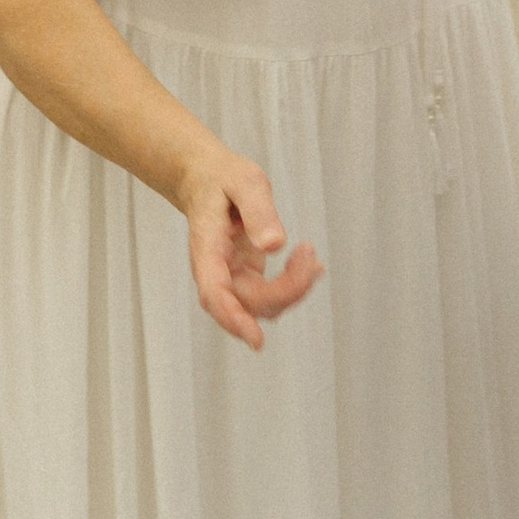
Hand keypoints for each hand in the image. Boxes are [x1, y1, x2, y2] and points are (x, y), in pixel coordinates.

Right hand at [178, 143, 321, 348]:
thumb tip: (274, 246)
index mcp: (207, 248)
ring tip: (309, 253)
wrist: (207, 180)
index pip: (214, 293)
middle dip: (286, 289)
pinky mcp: (246, 278)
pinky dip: (294, 285)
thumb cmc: (222, 179)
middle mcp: (216, 272)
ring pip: (263, 305)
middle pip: (249, 303)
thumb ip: (258, 210)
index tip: (256, 340)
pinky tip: (311, 266)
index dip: (233, 319)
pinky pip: (270, 295)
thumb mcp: (244, 180)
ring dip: (293, 288)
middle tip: (308, 253)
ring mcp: (231, 278)